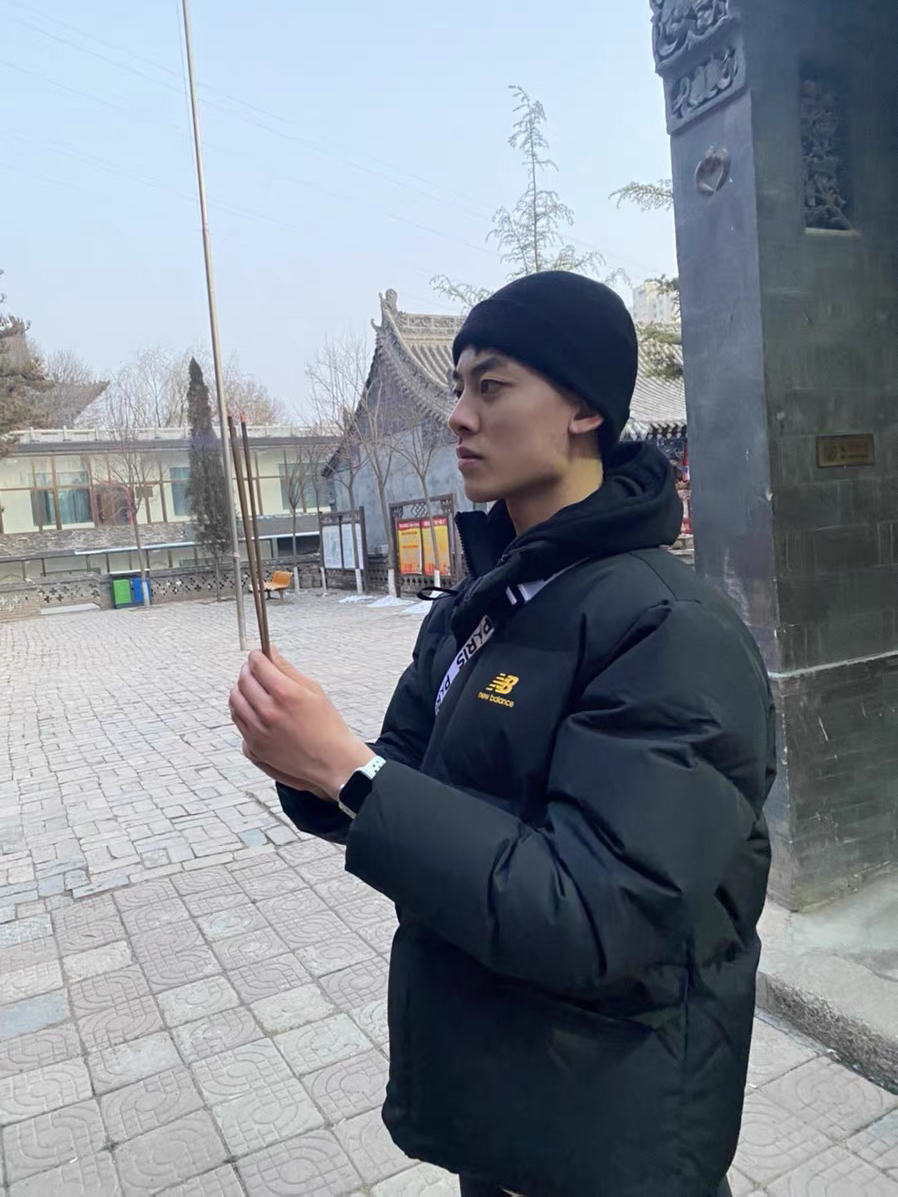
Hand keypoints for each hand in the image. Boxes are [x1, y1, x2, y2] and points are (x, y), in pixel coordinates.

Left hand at [229, 648, 373, 799]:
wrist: (330, 761)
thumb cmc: (326, 726)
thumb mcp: (313, 690)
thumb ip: (287, 670)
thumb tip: (270, 653)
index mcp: (286, 694)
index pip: (258, 665)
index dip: (256, 655)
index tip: (258, 654)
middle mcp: (269, 712)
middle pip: (243, 680)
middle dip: (248, 669)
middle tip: (256, 668)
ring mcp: (258, 730)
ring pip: (235, 698)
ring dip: (240, 687)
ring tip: (252, 686)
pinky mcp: (254, 744)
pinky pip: (236, 718)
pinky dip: (240, 706)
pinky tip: (251, 704)